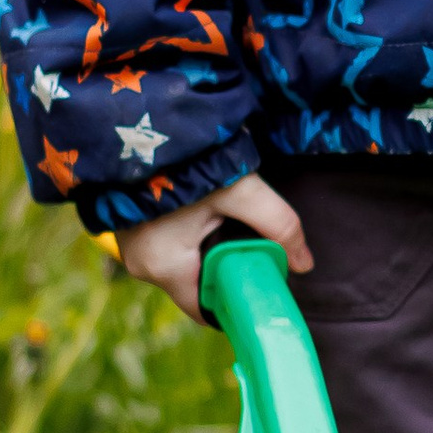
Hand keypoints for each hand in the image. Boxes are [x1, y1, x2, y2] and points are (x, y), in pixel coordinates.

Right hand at [114, 170, 310, 325]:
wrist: (137, 123)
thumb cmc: (186, 159)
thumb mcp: (240, 191)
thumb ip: (277, 225)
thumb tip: (305, 263)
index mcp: (165, 269)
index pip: (205, 310)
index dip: (235, 300)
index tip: (259, 281)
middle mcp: (141, 266)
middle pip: (195, 286)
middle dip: (224, 270)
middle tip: (249, 242)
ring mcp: (130, 248)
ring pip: (181, 264)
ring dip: (205, 250)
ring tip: (224, 220)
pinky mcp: (127, 229)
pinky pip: (164, 246)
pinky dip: (186, 236)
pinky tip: (199, 211)